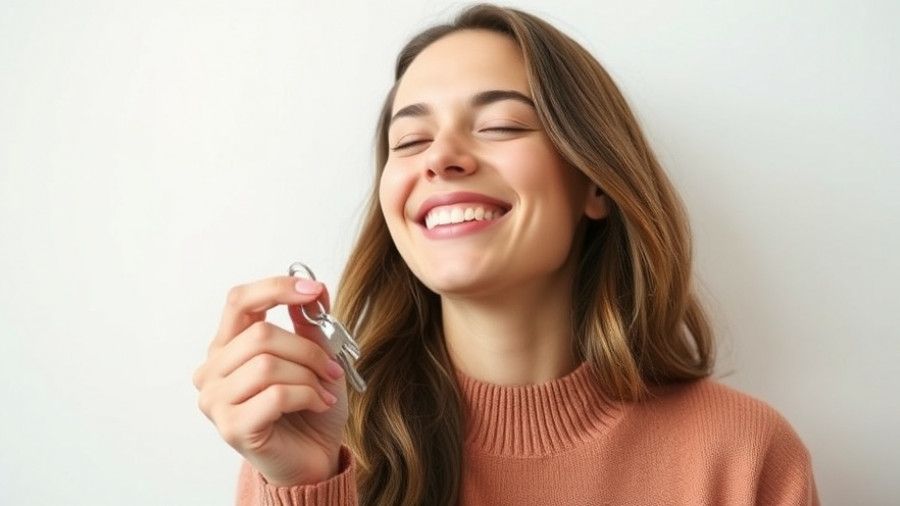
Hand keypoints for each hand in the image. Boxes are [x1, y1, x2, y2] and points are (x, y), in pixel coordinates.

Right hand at [193, 276, 348, 485]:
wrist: (313, 458)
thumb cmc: (308, 409)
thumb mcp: (315, 358)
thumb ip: (309, 324)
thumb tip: (315, 289)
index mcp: (227, 346)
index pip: (240, 301)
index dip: (276, 289)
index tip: (313, 291)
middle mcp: (212, 370)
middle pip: (261, 335)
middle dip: (307, 350)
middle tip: (331, 368)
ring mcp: (215, 400)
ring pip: (267, 365)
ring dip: (309, 376)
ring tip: (322, 391)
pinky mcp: (231, 426)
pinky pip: (275, 395)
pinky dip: (307, 396)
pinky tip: (318, 405)